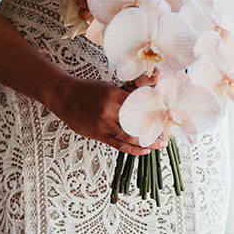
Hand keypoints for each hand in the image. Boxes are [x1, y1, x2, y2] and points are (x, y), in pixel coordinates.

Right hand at [47, 71, 168, 154]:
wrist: (65, 97)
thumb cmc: (90, 90)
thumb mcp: (111, 86)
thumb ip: (131, 90)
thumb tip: (155, 83)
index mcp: (114, 95)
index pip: (141, 105)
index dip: (156, 112)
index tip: (168, 117)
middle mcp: (110, 111)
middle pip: (139, 123)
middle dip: (155, 129)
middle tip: (168, 133)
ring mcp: (104, 125)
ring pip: (131, 137)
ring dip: (148, 142)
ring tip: (160, 143)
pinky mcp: (99, 135)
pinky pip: (120, 146)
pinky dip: (134, 150)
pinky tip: (145, 150)